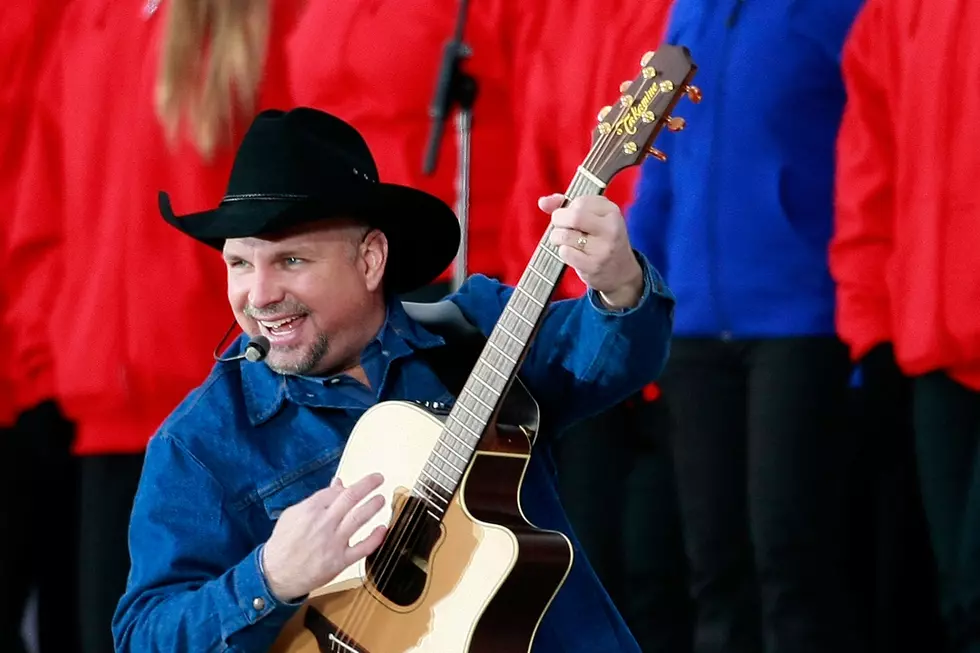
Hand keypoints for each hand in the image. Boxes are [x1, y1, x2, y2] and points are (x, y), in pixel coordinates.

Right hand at [261, 472, 387, 601]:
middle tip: (378, 478)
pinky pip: (362, 548)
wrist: (275, 574)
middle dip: (367, 484)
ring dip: (373, 506)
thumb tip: (337, 484)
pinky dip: (375, 538)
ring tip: (381, 499)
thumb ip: (316, 499)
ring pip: (358, 519)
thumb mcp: (292, 515)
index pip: (336, 491)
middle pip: (350, 498)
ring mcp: (333, 542)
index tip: (353, 488)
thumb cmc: (283, 543)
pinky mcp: (340, 561)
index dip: (347, 488)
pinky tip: (383, 529)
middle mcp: (324, 524)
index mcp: (310, 510)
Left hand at [539, 194, 643, 307]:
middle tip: (560, 226)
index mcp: (612, 212)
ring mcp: (603, 248)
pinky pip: (565, 252)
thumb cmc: (601, 241)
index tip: (572, 216)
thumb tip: (543, 202)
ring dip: (557, 237)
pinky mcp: (593, 265)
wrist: (622, 274)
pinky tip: (571, 254)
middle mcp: (611, 229)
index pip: (580, 201)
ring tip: (564, 241)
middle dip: (558, 220)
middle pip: (574, 216)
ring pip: (565, 235)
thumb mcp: (593, 219)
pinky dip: (563, 252)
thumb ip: (567, 206)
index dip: (569, 208)